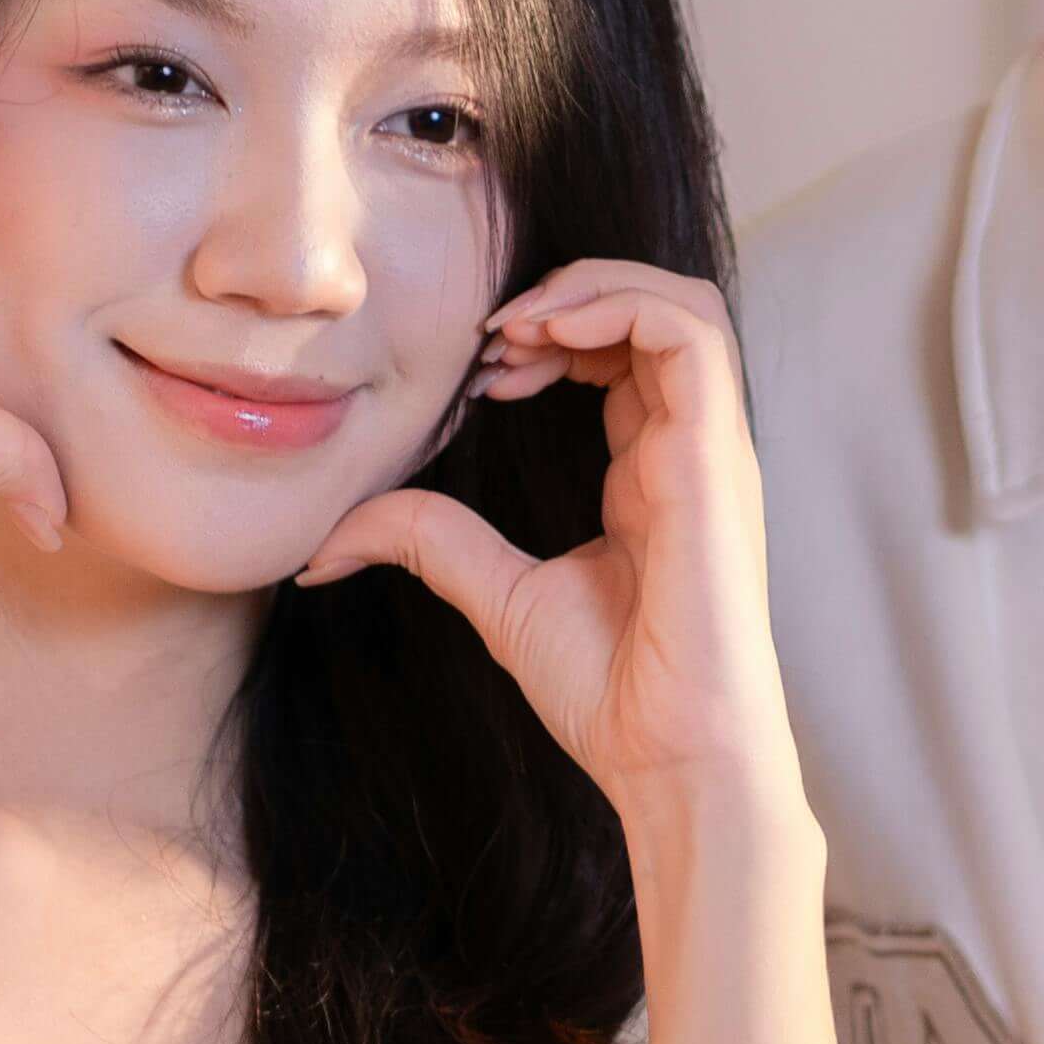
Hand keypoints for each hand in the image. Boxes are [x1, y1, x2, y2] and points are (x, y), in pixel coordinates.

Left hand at [304, 261, 801, 848]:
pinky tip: (543, 334)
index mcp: (654, 472)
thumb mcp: (496, 594)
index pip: (622, 356)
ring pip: (680, 304)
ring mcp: (711, 449)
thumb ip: (431, 540)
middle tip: (491, 333)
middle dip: (567, 295)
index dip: (551, 335)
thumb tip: (328, 541)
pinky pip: (690, 335)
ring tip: (520, 320)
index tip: (480, 368)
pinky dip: (616, 306)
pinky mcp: (715, 457)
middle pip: (654, 312)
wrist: (668, 756)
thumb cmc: (610, 691)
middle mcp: (692, 449)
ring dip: (592, 287)